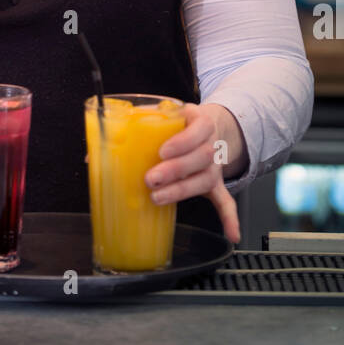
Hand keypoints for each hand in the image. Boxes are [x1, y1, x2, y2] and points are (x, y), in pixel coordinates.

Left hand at [144, 102, 244, 243]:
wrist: (210, 127)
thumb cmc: (184, 122)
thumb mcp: (171, 111)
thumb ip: (147, 117)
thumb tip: (112, 133)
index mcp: (202, 122)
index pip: (197, 131)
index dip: (181, 142)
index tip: (162, 151)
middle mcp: (212, 145)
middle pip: (201, 157)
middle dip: (175, 170)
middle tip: (151, 178)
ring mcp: (215, 167)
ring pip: (205, 180)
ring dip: (182, 191)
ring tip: (157, 198)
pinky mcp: (215, 184)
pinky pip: (226, 201)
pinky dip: (229, 218)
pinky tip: (232, 233)